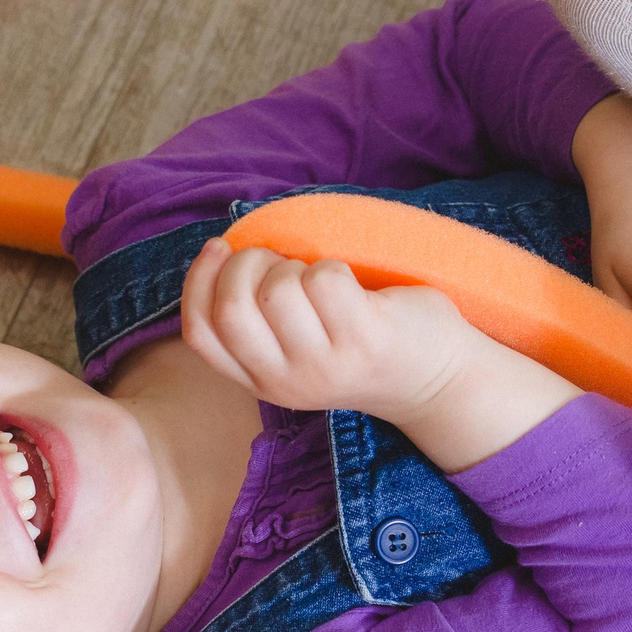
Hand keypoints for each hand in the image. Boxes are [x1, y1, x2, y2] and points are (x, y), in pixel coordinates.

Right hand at [179, 237, 472, 418]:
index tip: (219, 249)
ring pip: (276, 292)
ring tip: (317, 279)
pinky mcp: (364, 341)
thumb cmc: (357, 346)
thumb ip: (256, 323)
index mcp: (261, 381)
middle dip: (245, 265)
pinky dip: (332, 267)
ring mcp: (325, 364)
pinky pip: (325, 281)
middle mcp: (287, 381)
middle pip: (231, 309)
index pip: (200, 334)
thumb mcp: (295, 351)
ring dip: (293, 266)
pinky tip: (349, 285)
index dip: (197, 282)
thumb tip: (221, 255)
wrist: (433, 379)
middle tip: (278, 262)